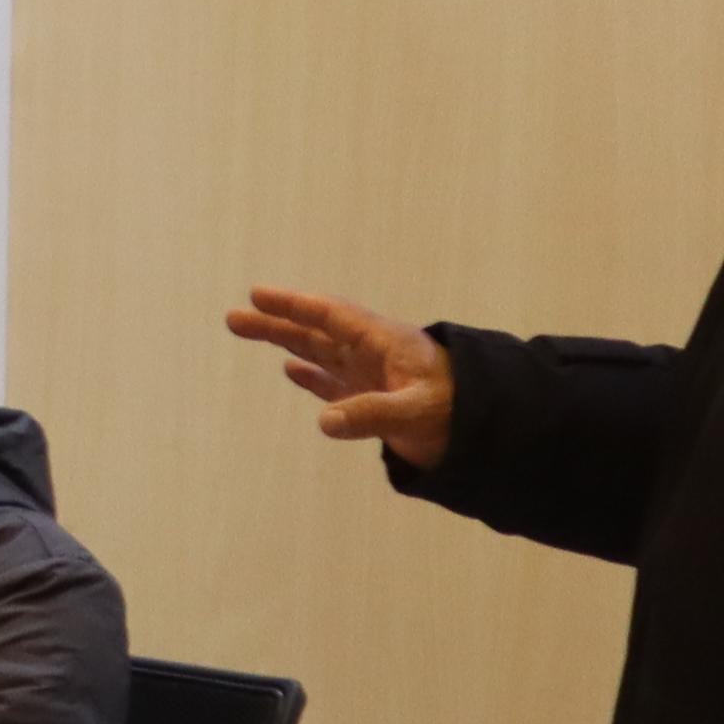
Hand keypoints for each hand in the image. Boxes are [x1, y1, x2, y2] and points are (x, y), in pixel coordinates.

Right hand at [228, 287, 458, 470]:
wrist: (489, 429)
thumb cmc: (457, 410)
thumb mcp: (415, 412)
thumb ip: (370, 414)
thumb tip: (323, 422)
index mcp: (383, 342)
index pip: (330, 317)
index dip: (295, 305)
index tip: (258, 294)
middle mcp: (372, 353)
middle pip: (315, 331)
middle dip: (276, 322)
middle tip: (234, 317)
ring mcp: (371, 374)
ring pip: (319, 352)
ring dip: (286, 342)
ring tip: (249, 329)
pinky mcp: (374, 397)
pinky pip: (334, 381)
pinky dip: (312, 375)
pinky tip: (292, 370)